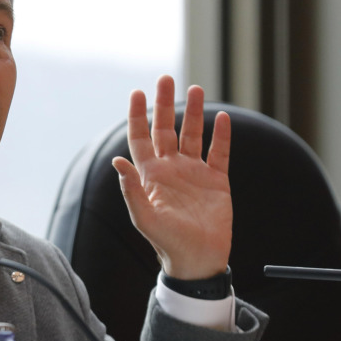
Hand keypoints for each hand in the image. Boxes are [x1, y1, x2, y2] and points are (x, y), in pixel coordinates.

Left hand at [113, 75, 231, 278]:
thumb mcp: (145, 218)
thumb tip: (117, 161)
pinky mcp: (217, 181)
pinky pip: (219, 153)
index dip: (138, 115)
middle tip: (166, 79)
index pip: (141, 138)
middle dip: (165, 104)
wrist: (198, 261)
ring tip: (195, 89)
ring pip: (193, 135)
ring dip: (194, 112)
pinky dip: (222, 135)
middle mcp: (171, 169)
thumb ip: (131, 190)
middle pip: (166, 129)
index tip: (137, 92)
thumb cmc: (167, 242)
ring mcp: (194, 173)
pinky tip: (222, 118)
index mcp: (151, 176)